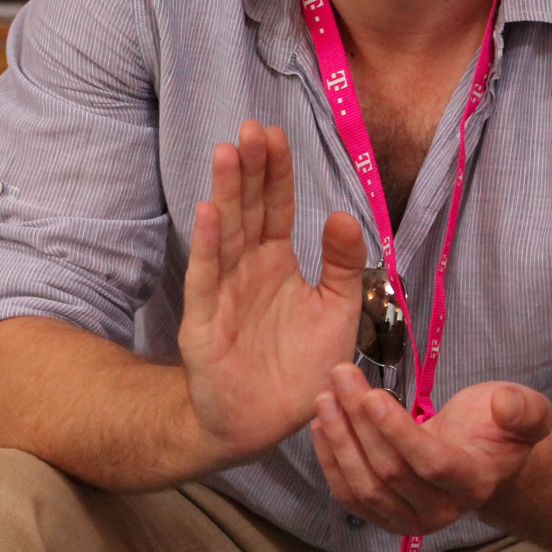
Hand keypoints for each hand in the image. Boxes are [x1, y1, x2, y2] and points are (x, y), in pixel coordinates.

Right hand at [176, 121, 368, 467]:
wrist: (263, 422)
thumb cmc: (299, 366)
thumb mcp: (337, 312)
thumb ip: (344, 267)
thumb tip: (345, 214)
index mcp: (278, 262)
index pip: (278, 207)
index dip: (277, 172)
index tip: (276, 133)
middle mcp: (248, 269)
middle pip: (249, 210)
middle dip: (251, 170)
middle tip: (251, 128)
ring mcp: (224, 291)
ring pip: (226, 233)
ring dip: (226, 193)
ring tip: (227, 152)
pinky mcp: (206, 321)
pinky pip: (208, 278)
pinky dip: (208, 246)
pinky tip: (208, 212)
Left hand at [311, 365, 551, 534]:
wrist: (480, 461)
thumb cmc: (496, 429)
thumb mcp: (525, 411)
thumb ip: (524, 410)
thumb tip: (506, 406)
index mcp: (474, 483)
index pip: (430, 463)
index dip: (397, 431)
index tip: (371, 394)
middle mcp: (441, 511)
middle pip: (390, 471)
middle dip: (359, 421)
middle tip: (340, 375)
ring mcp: (409, 520)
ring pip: (364, 486)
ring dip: (338, 440)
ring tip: (325, 396)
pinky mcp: (382, 517)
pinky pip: (348, 495)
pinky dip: (330, 460)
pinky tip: (322, 424)